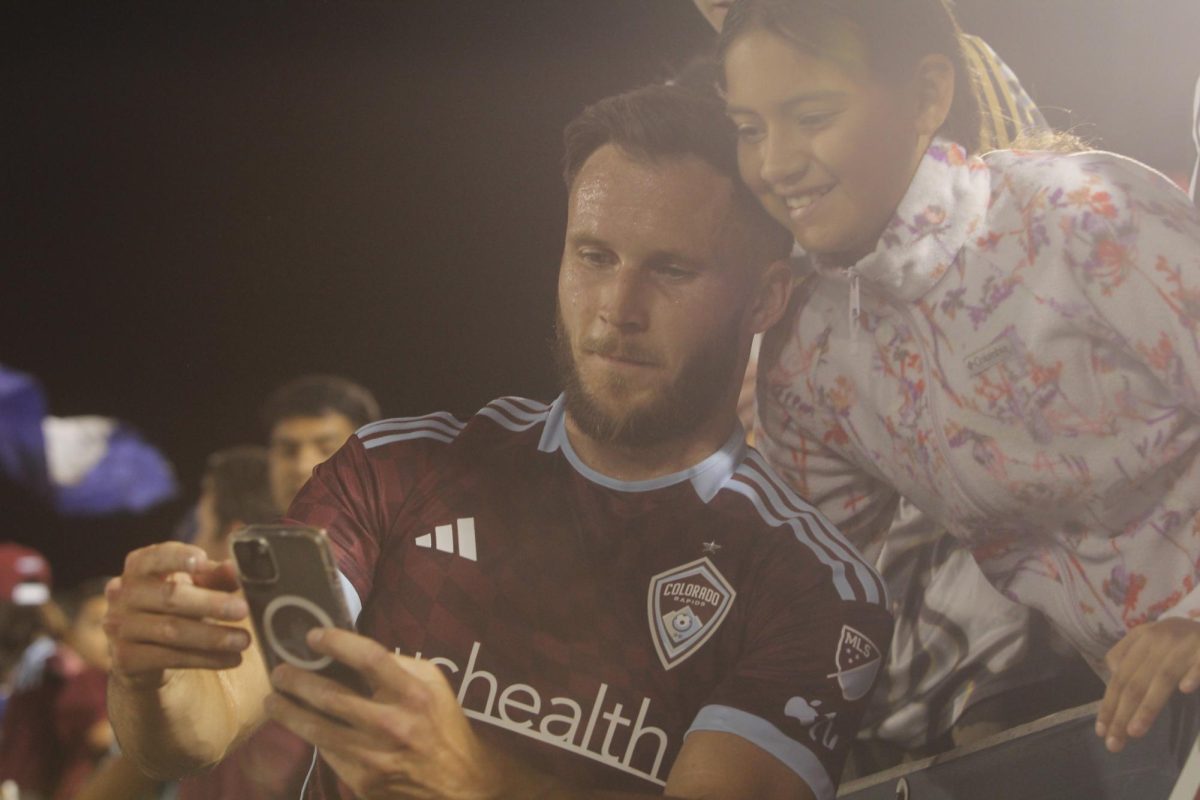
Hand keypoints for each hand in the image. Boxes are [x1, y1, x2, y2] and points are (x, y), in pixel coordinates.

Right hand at [105, 542, 251, 690]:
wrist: (146, 652)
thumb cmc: (177, 606)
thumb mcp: (196, 585)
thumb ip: (215, 576)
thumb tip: (236, 569)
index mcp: (139, 566)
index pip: (155, 556)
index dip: (178, 557)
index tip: (203, 560)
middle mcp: (123, 594)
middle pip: (169, 596)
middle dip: (211, 603)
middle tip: (243, 610)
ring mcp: (120, 627)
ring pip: (171, 630)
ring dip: (213, 636)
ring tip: (244, 640)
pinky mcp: (124, 658)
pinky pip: (169, 657)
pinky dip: (205, 658)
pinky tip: (230, 658)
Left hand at [266, 628, 519, 799]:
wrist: (457, 782)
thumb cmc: (443, 724)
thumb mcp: (433, 683)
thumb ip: (398, 665)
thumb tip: (353, 652)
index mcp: (414, 693)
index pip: (369, 659)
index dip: (336, 643)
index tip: (312, 636)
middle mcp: (392, 723)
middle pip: (331, 695)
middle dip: (297, 680)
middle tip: (279, 670)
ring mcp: (374, 755)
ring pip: (316, 729)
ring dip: (287, 711)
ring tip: (272, 699)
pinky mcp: (362, 779)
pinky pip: (327, 752)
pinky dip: (309, 736)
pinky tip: (299, 724)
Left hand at [1096, 617, 1199, 751]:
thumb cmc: (1180, 636)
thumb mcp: (1151, 638)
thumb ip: (1128, 655)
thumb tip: (1112, 673)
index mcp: (1143, 638)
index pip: (1120, 676)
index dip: (1109, 703)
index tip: (1102, 731)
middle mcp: (1160, 639)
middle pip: (1136, 681)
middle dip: (1122, 713)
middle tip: (1115, 743)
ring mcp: (1186, 643)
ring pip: (1163, 678)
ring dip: (1148, 706)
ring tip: (1135, 731)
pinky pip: (1199, 663)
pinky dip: (1193, 674)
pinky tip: (1185, 690)